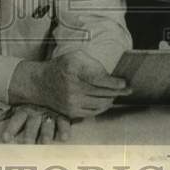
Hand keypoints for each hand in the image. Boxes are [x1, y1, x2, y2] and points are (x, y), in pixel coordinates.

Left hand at [0, 104, 70, 143]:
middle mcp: (37, 112)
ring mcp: (50, 114)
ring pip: (47, 125)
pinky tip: (63, 137)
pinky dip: (64, 129)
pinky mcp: (63, 115)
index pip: (16, 119)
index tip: (6, 139)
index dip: (11, 129)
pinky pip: (64, 122)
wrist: (53, 84)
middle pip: (32, 125)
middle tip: (27, 143)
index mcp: (25, 109)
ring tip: (44, 141)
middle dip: (29, 135)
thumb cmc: (32, 101)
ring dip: (46, 133)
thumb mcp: (19, 104)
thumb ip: (2, 111)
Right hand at [11, 52, 128, 118]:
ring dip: (111, 99)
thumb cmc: (62, 66)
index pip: (98, 79)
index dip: (114, 83)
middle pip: (102, 93)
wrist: (40, 83)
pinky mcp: (71, 113)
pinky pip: (93, 112)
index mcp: (73, 70)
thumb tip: (110, 77)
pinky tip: (107, 101)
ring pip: (99, 104)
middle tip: (128, 89)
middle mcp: (72, 88)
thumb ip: (93, 64)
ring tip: (117, 94)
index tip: (124, 83)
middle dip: (118, 92)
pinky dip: (102, 107)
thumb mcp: (76, 56)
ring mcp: (71, 103)